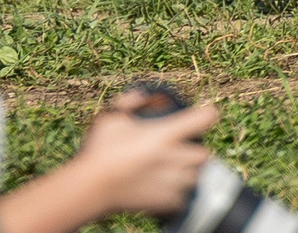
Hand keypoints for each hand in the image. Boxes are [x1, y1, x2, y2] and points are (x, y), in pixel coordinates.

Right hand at [69, 93, 220, 218]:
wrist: (90, 187)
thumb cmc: (98, 150)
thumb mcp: (111, 117)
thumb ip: (129, 102)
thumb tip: (142, 95)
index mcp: (165, 134)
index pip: (204, 119)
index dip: (207, 114)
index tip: (203, 115)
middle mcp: (173, 158)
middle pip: (204, 154)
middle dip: (196, 150)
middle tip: (182, 148)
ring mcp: (171, 182)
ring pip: (196, 178)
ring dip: (189, 173)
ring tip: (173, 170)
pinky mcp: (164, 202)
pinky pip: (183, 199)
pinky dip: (178, 194)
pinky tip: (165, 187)